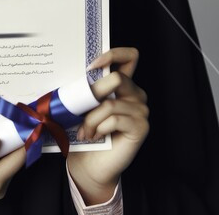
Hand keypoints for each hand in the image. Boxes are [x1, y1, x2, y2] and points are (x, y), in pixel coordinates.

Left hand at [67, 47, 148, 203]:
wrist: (89, 164)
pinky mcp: (141, 127)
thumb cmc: (85, 131)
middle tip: (80, 108)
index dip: (114, 54)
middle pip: (117, 78)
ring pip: (109, 102)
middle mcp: (136, 93)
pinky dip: (98, 127)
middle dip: (94, 93)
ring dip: (90, 118)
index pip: (130, 56)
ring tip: (83, 130)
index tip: (91, 66)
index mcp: (123, 83)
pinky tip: (93, 136)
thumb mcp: (84, 103)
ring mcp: (141, 110)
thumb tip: (77, 72)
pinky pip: (114, 119)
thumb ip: (87, 87)